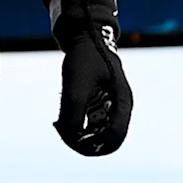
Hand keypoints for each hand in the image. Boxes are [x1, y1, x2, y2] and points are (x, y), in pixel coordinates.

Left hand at [53, 23, 132, 155]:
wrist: (86, 37)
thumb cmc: (84, 58)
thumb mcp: (76, 87)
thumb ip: (72, 114)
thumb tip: (69, 138)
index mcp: (122, 102)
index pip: (115, 138)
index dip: (95, 146)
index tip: (73, 140)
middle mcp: (120, 107)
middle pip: (108, 140)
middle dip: (86, 143)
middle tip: (64, 134)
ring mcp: (112, 106)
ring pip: (99, 134)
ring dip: (80, 136)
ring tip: (60, 124)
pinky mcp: (101, 104)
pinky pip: (92, 124)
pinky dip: (78, 126)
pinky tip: (62, 119)